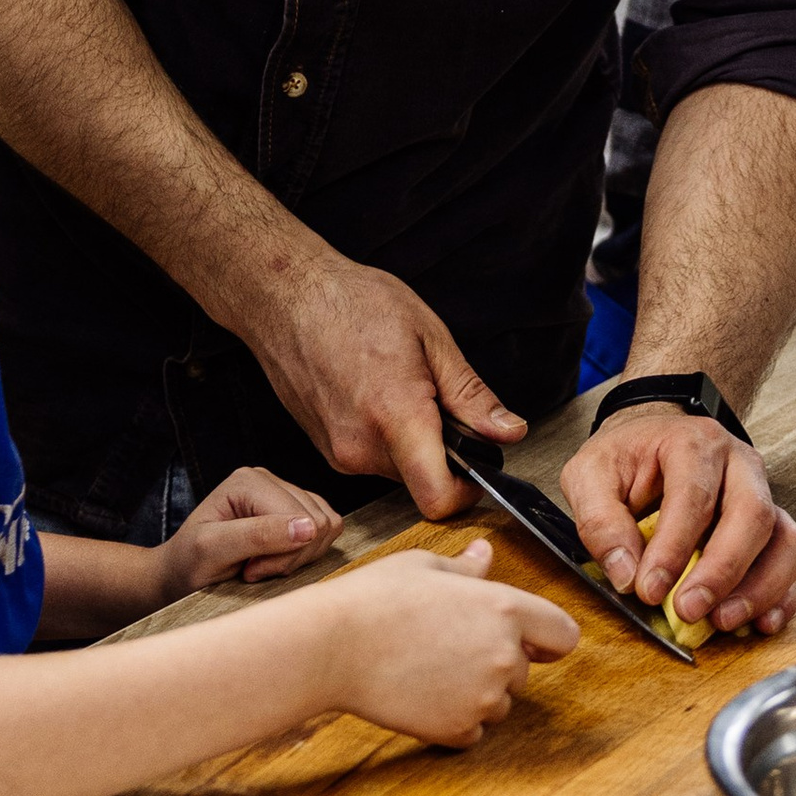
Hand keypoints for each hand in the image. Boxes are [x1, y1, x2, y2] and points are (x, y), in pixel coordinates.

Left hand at [158, 466, 342, 601]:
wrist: (180, 572)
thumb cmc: (190, 562)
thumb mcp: (213, 551)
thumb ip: (258, 536)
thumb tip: (309, 528)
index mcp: (250, 480)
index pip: (301, 519)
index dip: (282, 555)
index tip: (248, 570)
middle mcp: (269, 479)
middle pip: (319, 522)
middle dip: (290, 558)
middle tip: (253, 570)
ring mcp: (284, 493)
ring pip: (327, 528)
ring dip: (298, 558)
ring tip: (261, 565)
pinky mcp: (295, 510)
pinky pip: (326, 532)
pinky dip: (306, 555)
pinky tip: (275, 561)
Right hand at [249, 247, 525, 516]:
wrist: (286, 298)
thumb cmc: (352, 303)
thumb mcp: (430, 337)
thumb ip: (471, 395)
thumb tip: (509, 432)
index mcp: (394, 416)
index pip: (438, 498)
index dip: (468, 492)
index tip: (478, 465)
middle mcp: (361, 447)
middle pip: (422, 480)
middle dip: (441, 451)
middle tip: (435, 398)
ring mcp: (338, 453)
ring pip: (397, 469)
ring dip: (411, 441)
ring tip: (399, 385)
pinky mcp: (326, 450)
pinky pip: (371, 458)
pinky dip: (384, 436)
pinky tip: (373, 392)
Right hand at [317, 537, 576, 743]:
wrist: (333, 647)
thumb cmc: (375, 599)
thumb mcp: (425, 566)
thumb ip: (466, 568)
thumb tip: (484, 554)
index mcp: (504, 608)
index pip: (563, 634)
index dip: (547, 636)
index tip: (529, 639)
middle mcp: (504, 655)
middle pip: (523, 670)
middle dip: (496, 661)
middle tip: (448, 646)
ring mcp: (483, 698)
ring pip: (499, 703)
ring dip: (477, 692)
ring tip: (429, 668)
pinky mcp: (458, 730)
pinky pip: (473, 730)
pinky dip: (454, 718)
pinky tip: (421, 693)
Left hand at [561, 406, 795, 637]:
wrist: (654, 436)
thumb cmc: (626, 456)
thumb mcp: (590, 475)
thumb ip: (600, 522)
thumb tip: (625, 574)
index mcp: (693, 444)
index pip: (693, 497)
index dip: (673, 549)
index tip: (650, 590)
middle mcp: (739, 465)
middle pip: (752, 516)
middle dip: (722, 571)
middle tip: (689, 610)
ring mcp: (763, 494)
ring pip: (785, 540)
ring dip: (759, 588)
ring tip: (722, 621)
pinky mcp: (773, 525)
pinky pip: (791, 561)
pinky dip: (781, 595)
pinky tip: (759, 622)